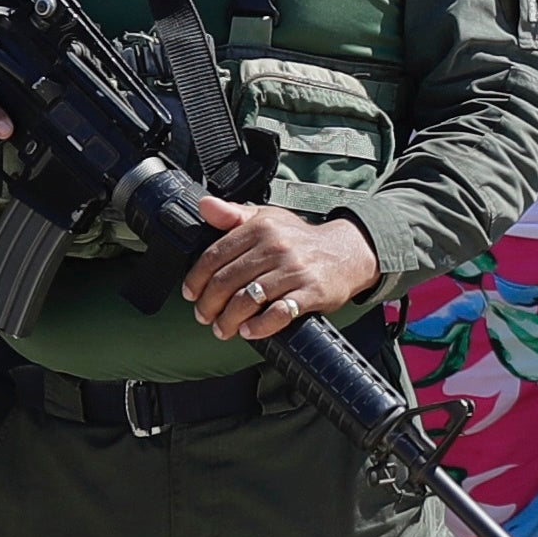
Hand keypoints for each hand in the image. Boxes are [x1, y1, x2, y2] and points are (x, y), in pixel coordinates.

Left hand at [183, 198, 381, 339]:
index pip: (214, 256)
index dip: (196, 279)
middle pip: (226, 281)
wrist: (346, 253)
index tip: (191, 294)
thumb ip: (232, 214)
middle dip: (209, 305)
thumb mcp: (266, 219)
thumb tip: (203, 206)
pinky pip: (278, 314)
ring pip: (247, 300)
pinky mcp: (311, 292)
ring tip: (223, 328)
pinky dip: (258, 327)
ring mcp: (294, 271)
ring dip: (228, 320)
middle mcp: (276, 247)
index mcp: (260, 228)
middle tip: (204, 317)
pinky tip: (248, 331)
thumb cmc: (300, 240)